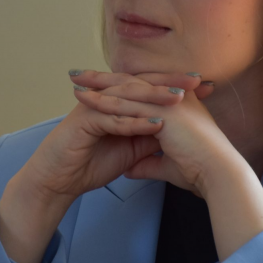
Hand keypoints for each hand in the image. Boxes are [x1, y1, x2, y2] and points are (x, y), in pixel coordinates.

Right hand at [16, 70, 206, 205]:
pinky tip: (154, 124)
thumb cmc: (90, 163)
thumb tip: (176, 130)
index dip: (175, 84)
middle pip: (140, 85)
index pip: (149, 87)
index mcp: (116, 102)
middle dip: (169, 82)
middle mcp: (105, 99)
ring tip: (179, 99)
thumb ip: (148, 136)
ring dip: (154, 97)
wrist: (59, 180)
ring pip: (128, 98)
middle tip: (196, 81)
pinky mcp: (84, 121)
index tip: (203, 86)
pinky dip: (134, 122)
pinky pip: (113, 120)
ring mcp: (93, 107)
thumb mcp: (130, 149)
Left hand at [69, 69, 239, 198]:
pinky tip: (84, 99)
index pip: (145, 90)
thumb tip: (130, 169)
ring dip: (98, 84)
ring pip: (127, 89)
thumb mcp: (169, 165)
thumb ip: (148, 164)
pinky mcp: (161, 111)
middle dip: (105, 78)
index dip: (121, 87)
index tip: (100, 85)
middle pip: (133, 83)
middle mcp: (173, 97)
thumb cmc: (201, 172)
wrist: (218, 175)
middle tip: (81, 73)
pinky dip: (103, 100)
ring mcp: (168, 102)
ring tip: (74, 80)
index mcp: (179, 105)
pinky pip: (126, 104)